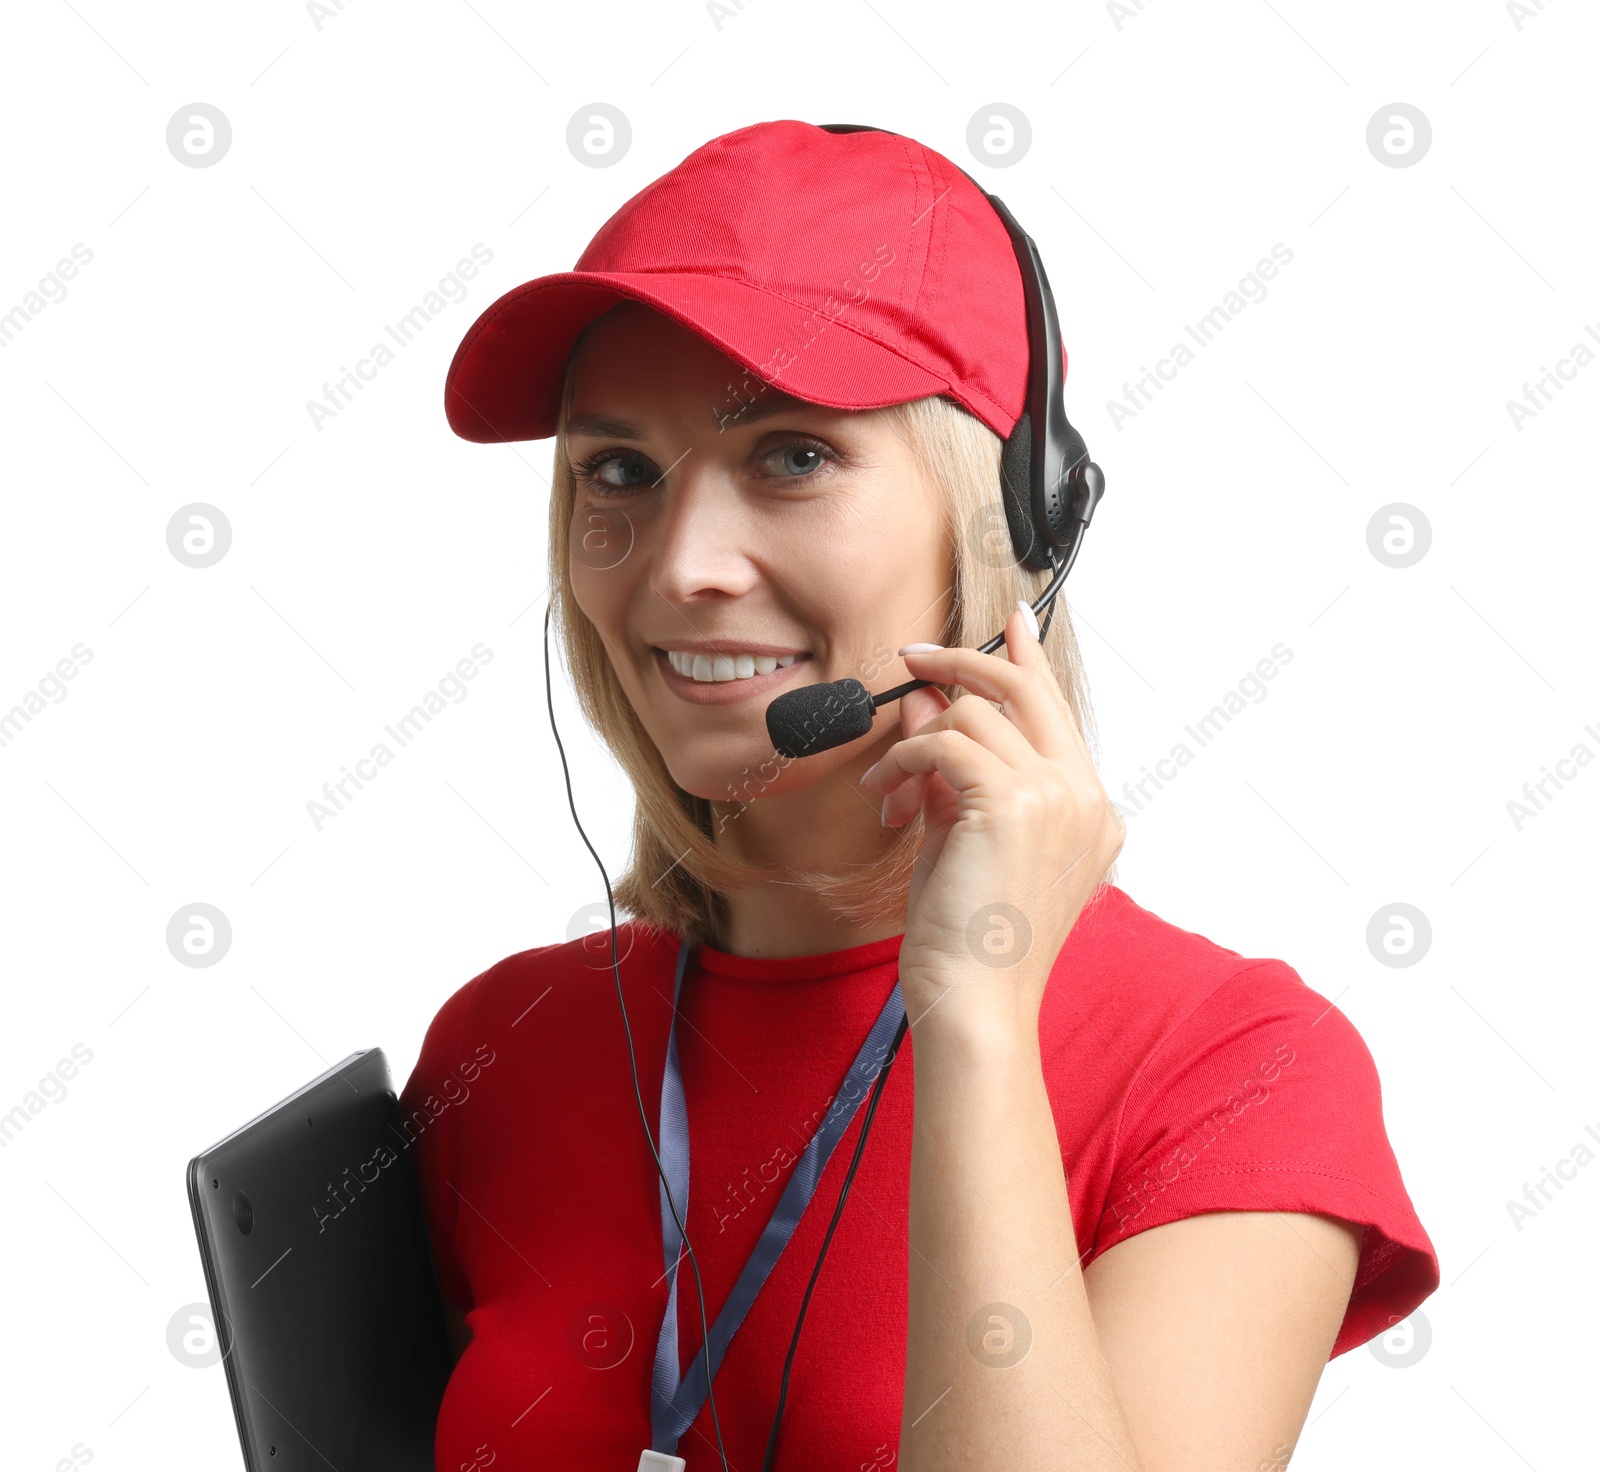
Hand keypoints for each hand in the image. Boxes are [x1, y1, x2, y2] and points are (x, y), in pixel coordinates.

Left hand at [859, 602, 1124, 1038]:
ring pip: (975, 716)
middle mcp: (1086, 800)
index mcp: (1090, 814)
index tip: (1010, 625)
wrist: (974, 1004)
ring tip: (889, 791)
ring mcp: (1058, 798)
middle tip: (913, 655)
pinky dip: (905, 763)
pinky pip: (945, 745)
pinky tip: (889, 799)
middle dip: (965, 661)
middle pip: (1027, 691)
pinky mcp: (1015, 803)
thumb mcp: (963, 841)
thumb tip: (929, 704)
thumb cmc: (970, 942)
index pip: (1057, 713)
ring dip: (915, 743)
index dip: (1028, 662)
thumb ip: (954, 771)